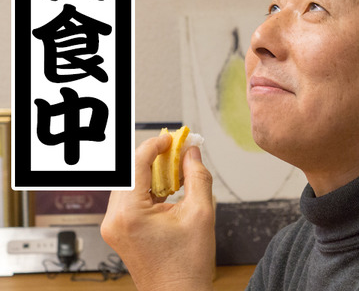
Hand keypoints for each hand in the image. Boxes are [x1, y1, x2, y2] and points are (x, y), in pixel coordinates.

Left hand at [101, 134, 215, 290]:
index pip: (136, 164)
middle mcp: (114, 219)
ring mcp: (113, 226)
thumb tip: (191, 152)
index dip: (155, 145)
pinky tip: (169, 188)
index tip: (171, 138)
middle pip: (130, 172)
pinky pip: (130, 197)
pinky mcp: (119, 230)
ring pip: (130, 183)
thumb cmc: (186, 266)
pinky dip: (149, 188)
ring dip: (152, 172)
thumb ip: (196, 176)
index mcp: (129, 214)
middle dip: (155, 158)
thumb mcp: (200, 213)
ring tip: (178, 170)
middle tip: (179, 150)